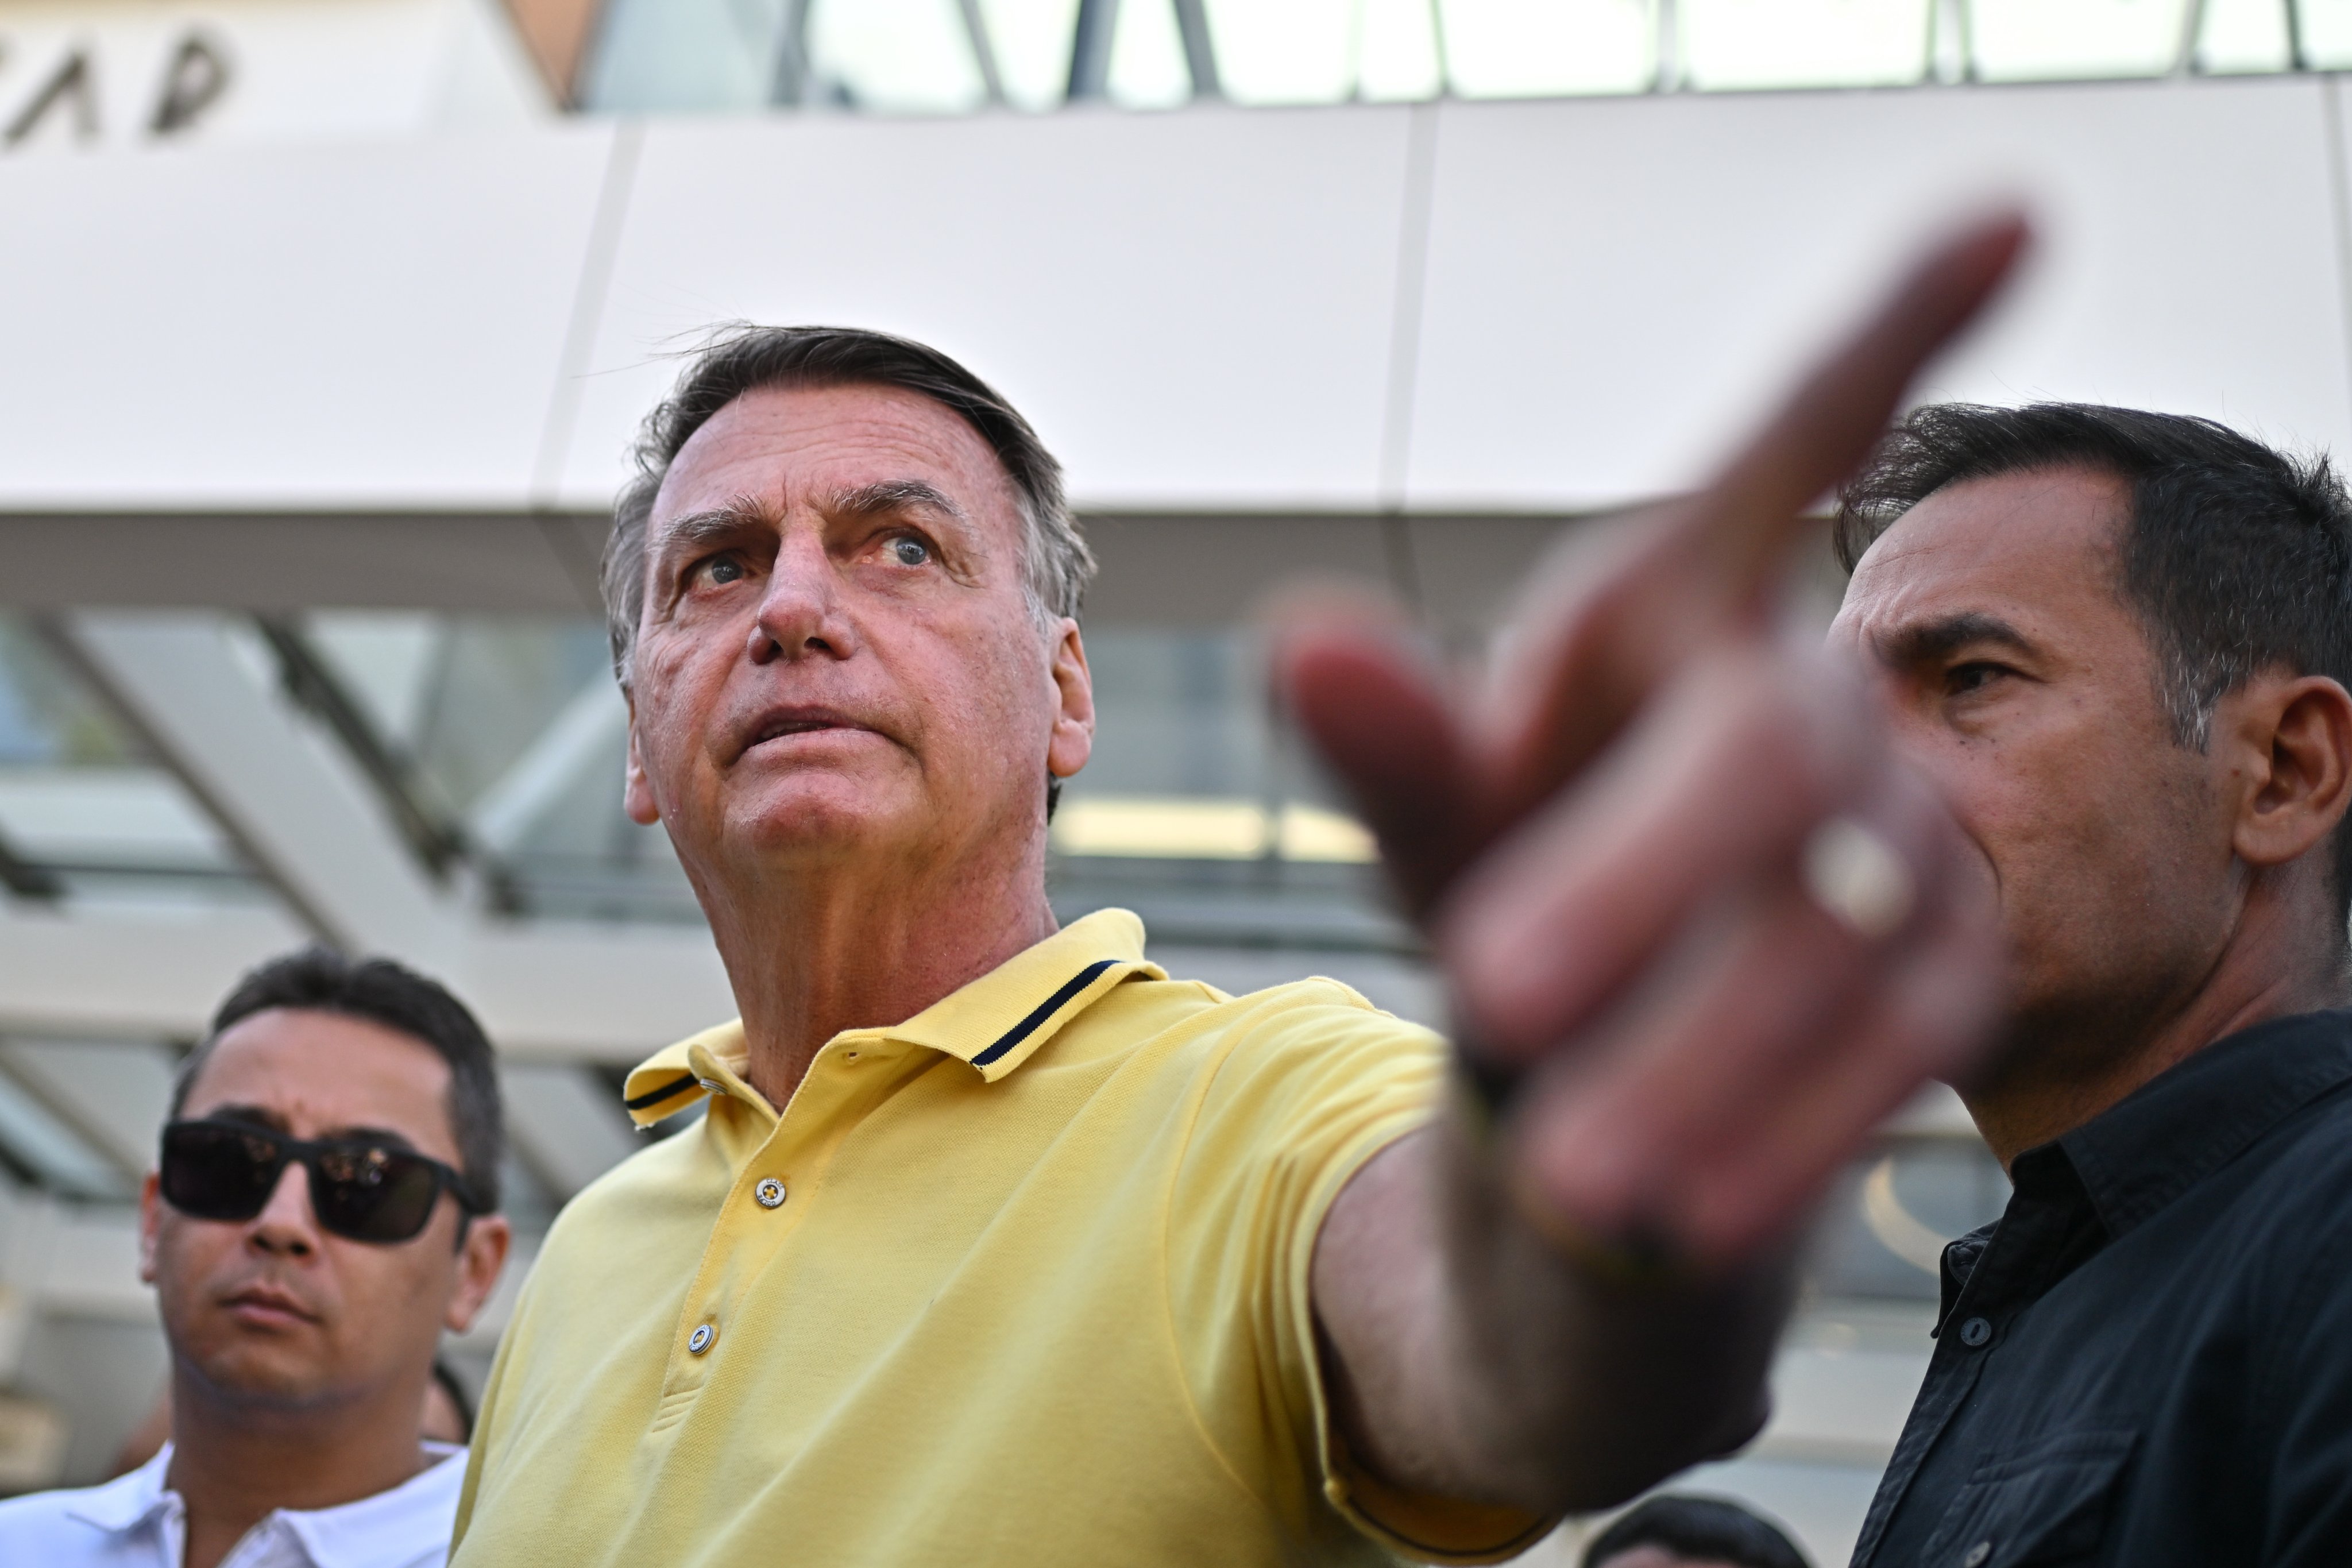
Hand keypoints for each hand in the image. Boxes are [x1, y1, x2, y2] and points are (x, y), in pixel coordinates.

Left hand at [1281, 215, 2022, 1269]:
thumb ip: (1386, 742)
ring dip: (1703, 1058)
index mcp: (1673, 610)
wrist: (1595, 1057)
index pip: (1791, 449)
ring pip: (1839, 930)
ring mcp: (1899, 836)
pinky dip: (1778, 1128)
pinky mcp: (1941, 972)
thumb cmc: (1512, 886)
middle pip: (1768, 753)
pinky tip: (1683, 1219)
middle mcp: (1806, 698)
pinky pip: (1889, 1050)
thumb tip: (1297, 634)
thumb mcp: (1437, 824)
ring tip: (1576, 1185)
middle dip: (1637, 880)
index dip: (1896, 334)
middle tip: (1488, 997)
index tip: (2012, 205)